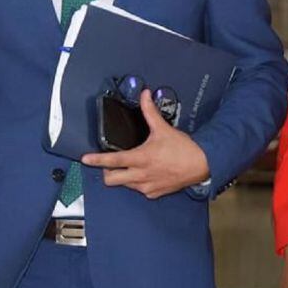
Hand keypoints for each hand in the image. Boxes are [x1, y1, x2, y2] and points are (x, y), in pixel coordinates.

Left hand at [81, 90, 210, 198]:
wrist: (202, 164)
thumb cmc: (183, 148)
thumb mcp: (163, 128)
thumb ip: (150, 111)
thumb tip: (144, 94)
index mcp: (141, 158)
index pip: (112, 161)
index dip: (96, 160)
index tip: (85, 159)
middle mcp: (141, 175)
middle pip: (111, 180)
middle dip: (107, 172)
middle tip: (111, 164)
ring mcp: (147, 186)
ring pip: (125, 185)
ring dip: (123, 177)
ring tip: (132, 166)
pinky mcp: (154, 193)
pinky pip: (139, 190)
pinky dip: (138, 183)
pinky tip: (146, 174)